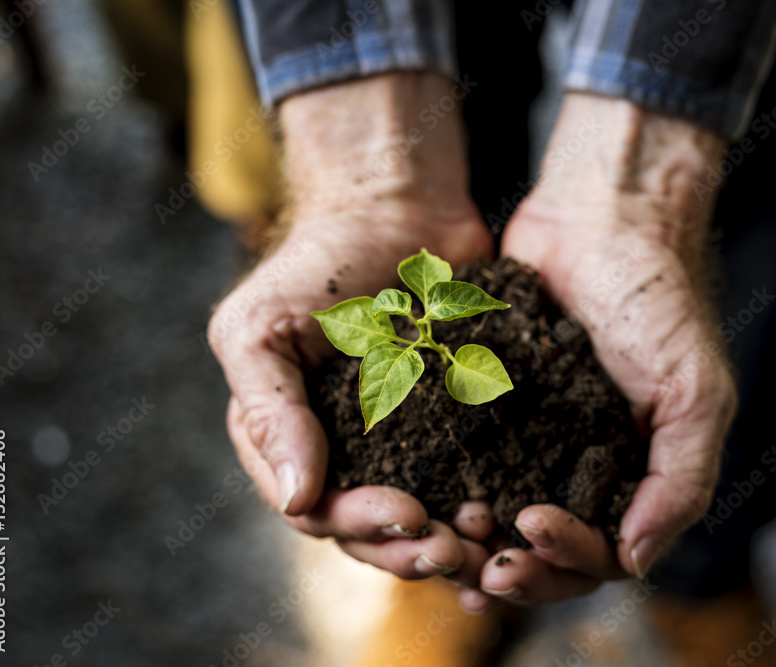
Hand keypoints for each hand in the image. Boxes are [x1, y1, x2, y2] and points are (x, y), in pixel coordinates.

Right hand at [209, 73, 494, 578]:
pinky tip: (513, 518)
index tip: (404, 514)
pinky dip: (488, 505)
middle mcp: (344, 454)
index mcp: (290, 440)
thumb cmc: (319, 264)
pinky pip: (471, 480)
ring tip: (488, 542)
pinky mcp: (456, 426)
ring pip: (424, 518)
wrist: (397, 211)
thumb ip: (268, 411)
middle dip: (410, 546)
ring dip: (452, 540)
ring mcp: (403, 444)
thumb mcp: (262, 328)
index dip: (357, 523)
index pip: (316, 509)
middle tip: (454, 548)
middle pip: (372, 529)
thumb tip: (297, 499)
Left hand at [460, 94, 737, 609]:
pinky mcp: (489, 407)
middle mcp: (582, 469)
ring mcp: (534, 441)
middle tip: (480, 566)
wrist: (600, 217)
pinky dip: (447, 492)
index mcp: (636, 477)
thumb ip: (682, 478)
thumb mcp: (693, 391)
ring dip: (476, 543)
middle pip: (546, 553)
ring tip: (446, 543)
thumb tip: (636, 563)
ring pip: (500, 518)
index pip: (604, 553)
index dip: (567, 559)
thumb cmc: (656, 300)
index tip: (530, 530)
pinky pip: (465, 463)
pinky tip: (421, 505)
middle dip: (516, 568)